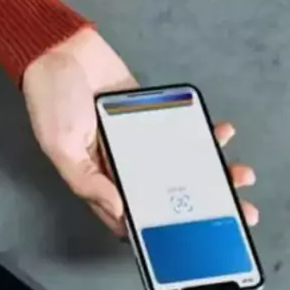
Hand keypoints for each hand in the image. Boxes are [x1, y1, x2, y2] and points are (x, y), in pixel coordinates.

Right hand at [22, 28, 257, 236]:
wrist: (62, 50)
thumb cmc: (49, 100)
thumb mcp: (62, 147)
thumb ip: (88, 181)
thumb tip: (118, 211)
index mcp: (99, 181)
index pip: (135, 218)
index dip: (162, 233)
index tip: (194, 239)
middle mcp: (123, 166)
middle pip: (168, 195)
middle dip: (203, 205)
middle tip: (236, 212)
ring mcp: (140, 143)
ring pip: (182, 165)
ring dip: (212, 171)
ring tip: (240, 175)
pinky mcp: (152, 119)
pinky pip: (183, 131)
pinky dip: (205, 133)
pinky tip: (222, 134)